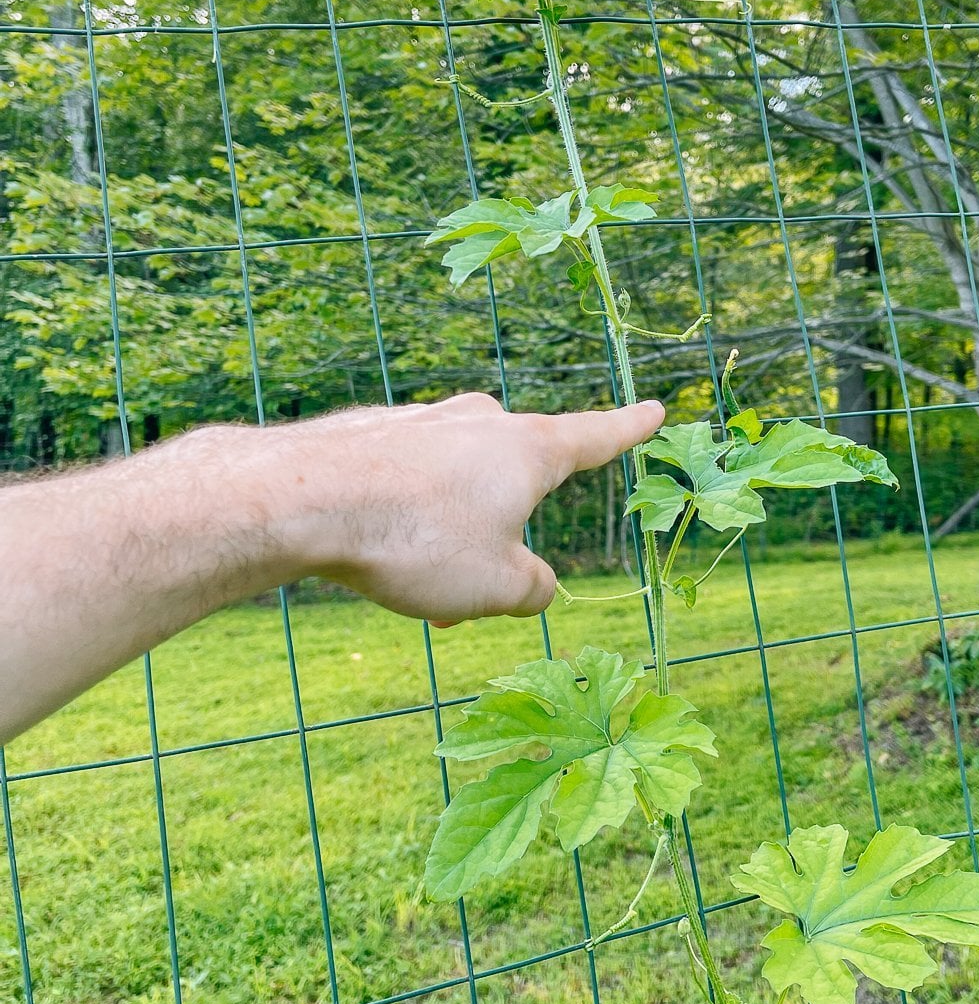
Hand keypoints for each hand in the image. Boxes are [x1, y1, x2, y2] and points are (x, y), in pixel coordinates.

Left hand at [278, 393, 664, 623]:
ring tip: (412, 588)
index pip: (595, 437)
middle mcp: (479, 422)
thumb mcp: (497, 588)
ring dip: (445, 539)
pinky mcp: (370, 434)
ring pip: (453, 490)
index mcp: (527, 449)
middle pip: (511, 479)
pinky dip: (402, 519)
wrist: (299, 500)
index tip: (654, 409)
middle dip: (500, 534)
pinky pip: (405, 483)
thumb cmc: (416, 541)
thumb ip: (533, 588)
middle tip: (468, 594)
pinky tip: (368, 550)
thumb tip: (534, 584)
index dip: (628, 431)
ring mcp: (422, 422)